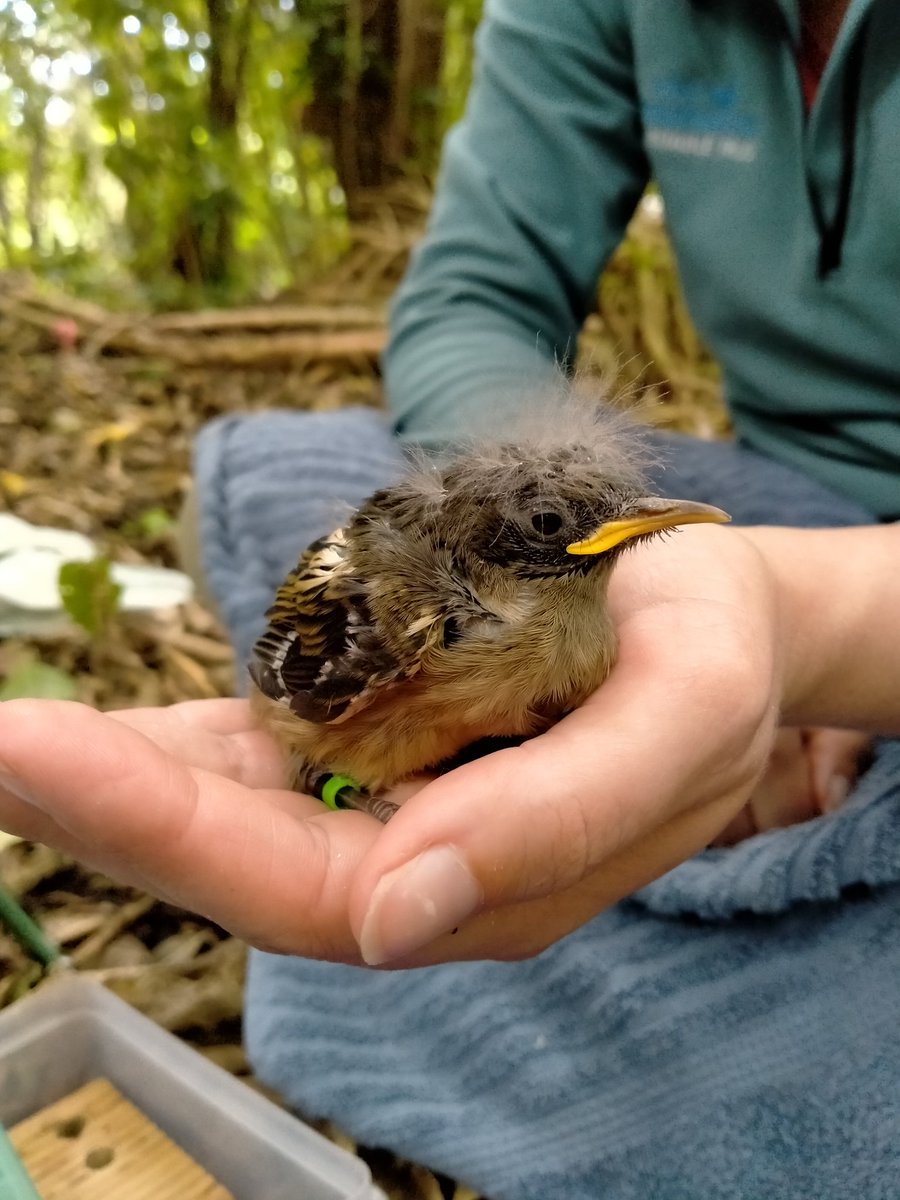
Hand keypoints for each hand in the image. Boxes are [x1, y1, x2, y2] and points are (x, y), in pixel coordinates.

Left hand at [0, 523, 885, 968]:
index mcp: (481, 889)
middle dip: (100, 810)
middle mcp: (414, 861)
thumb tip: (400, 914)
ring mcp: (387, 800)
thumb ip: (556, 825)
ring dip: (110, 782)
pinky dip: (167, 746)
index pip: (303, 892)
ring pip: (227, 811)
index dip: (164, 835)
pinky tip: (93, 734)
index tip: (40, 760)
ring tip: (8, 742)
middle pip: (234, 860)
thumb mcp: (678, 728)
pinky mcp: (375, 740)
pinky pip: (255, 752)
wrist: (716, 617)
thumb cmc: (711, 664)